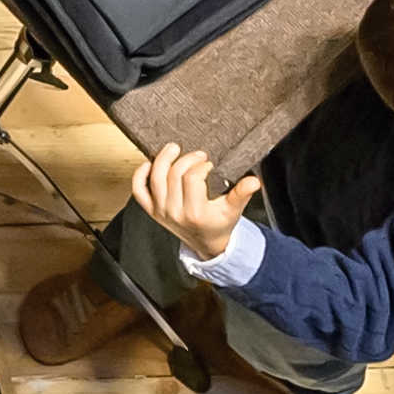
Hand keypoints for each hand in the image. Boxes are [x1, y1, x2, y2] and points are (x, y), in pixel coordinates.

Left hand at [131, 139, 258, 262]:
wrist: (206, 244)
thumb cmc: (219, 224)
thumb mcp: (233, 210)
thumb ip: (242, 194)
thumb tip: (254, 181)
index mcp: (196, 212)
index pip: (192, 178)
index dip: (201, 166)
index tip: (209, 164)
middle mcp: (175, 212)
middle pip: (173, 175)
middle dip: (186, 159)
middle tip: (197, 155)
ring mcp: (161, 212)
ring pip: (155, 179)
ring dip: (162, 159)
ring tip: (173, 149)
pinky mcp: (152, 211)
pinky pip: (139, 191)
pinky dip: (140, 175)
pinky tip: (149, 163)